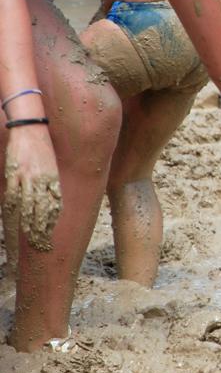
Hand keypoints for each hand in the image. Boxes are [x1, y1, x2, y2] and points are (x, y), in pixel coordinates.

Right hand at [5, 125, 61, 250]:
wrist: (31, 128)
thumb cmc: (41, 150)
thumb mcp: (51, 168)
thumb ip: (51, 186)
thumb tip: (53, 206)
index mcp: (53, 178)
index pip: (55, 205)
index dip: (52, 223)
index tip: (49, 237)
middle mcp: (43, 179)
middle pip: (43, 208)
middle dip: (42, 227)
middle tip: (41, 244)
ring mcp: (28, 176)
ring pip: (29, 204)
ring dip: (29, 222)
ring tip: (30, 236)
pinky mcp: (15, 172)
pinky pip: (14, 193)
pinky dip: (15, 207)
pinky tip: (14, 218)